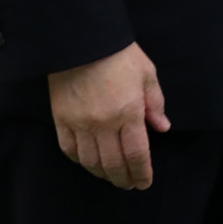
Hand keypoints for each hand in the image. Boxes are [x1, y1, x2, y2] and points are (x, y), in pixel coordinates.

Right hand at [48, 42, 170, 188]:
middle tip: (130, 184)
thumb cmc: (119, 54)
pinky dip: (80, 161)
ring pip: (91, 162)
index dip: (142, 173)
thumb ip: (155, 103)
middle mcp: (103, 123)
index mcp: (128, 112)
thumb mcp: (146, 73)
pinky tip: (89, 162)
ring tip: (112, 177)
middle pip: (114, 163)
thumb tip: (162, 128)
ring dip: (103, 174)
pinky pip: (69, 150)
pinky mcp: (60, 119)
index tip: (144, 182)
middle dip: (124, 178)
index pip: (137, 154)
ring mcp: (80, 123)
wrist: (82, 38)